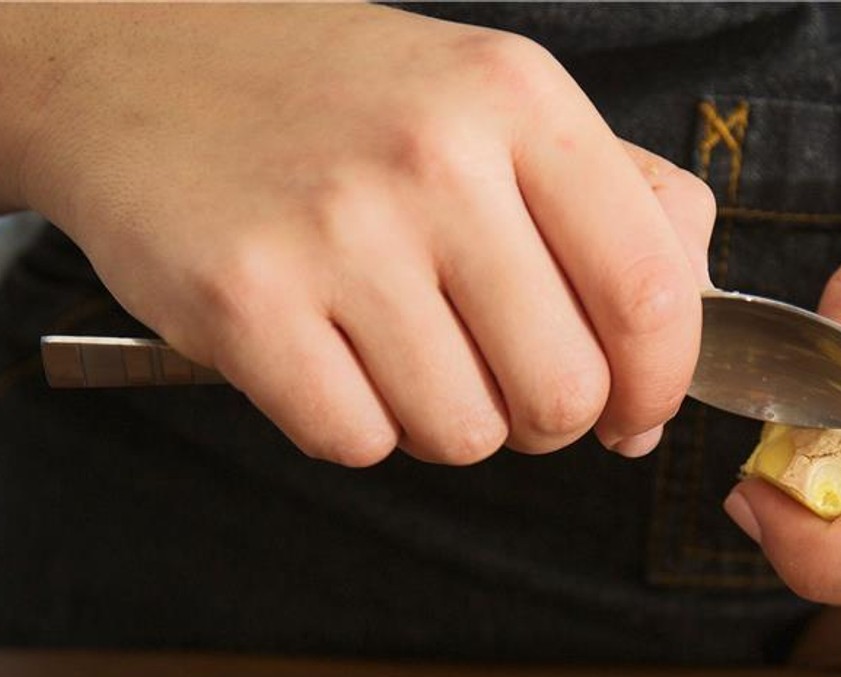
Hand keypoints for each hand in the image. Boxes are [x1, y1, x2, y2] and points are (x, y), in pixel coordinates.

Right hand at [15, 4, 712, 463]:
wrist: (136, 57)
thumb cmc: (345, 102)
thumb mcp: (499, 103)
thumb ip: (623, 203)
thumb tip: (692, 328)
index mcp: (521, 101)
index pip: (653, 294)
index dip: (660, 386)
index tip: (635, 412)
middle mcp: (436, 158)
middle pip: (564, 392)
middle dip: (545, 417)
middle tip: (499, 374)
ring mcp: (334, 230)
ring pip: (462, 435)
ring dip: (444, 419)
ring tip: (401, 347)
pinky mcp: (242, 300)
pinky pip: (357, 442)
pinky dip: (353, 424)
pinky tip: (329, 353)